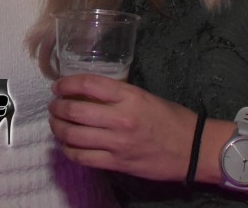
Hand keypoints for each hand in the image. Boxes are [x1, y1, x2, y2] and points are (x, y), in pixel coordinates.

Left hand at [48, 74, 196, 180]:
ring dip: (58, 128)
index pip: (88, 84)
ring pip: (74, 136)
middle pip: (75, 111)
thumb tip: (88, 94)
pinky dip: (69, 150)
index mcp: (129, 96)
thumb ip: (118, 95)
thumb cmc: (172, 119)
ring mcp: (117, 143)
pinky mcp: (117, 163)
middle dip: (57, 108)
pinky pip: (83, 158)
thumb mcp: (145, 97)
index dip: (67, 84)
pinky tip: (66, 145)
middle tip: (53, 106)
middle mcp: (120, 119)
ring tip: (56, 123)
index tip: (58, 86)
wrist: (194, 149)